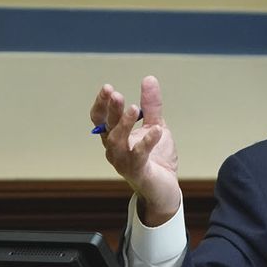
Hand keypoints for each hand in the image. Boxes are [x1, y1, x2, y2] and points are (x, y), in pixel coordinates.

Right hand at [90, 76, 180, 224]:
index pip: (100, 119)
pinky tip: (156, 130)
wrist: (166, 188)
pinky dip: (147, 142)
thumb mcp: (155, 126)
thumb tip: (148, 78)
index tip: (108, 88)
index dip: (102, 104)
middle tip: (116, 94)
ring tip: (135, 108)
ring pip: (116, 142)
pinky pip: (139, 156)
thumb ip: (152, 105)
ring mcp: (124, 162)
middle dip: (110, 110)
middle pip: (107, 128)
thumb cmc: (156, 157)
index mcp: (115, 137)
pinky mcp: (138, 172)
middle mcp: (114, 150)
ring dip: (123, 124)